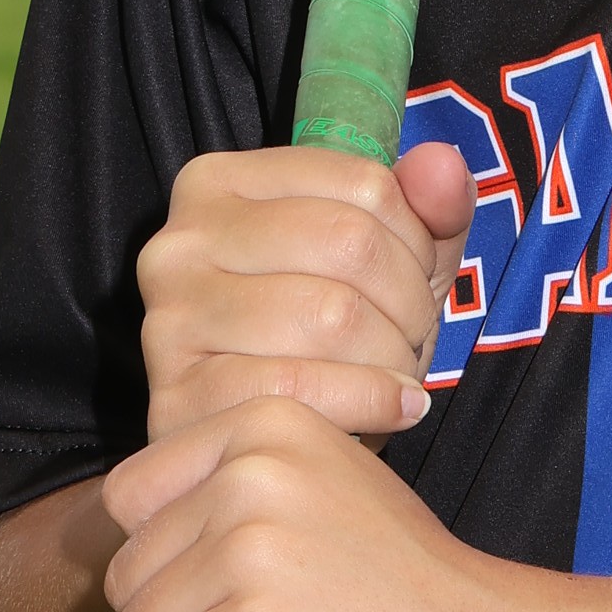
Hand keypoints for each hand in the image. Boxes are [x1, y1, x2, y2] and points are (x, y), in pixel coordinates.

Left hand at [102, 400, 570, 611]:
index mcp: (266, 425)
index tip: (225, 604)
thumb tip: (141, 539)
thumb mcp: (335, 492)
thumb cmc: (418, 598)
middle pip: (128, 580)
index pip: (130, 501)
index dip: (164, 569)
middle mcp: (250, 476)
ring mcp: (248, 556)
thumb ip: (247, 491)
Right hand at [135, 137, 476, 443]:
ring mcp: (169, 319)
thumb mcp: (389, 264)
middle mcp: (179, 240)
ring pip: (332, 315)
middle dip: (411, 302)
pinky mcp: (178, 397)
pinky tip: (395, 410)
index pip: (365, 184)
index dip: (418, 241)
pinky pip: (302, 387)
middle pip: (351, 244)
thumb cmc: (331, 341)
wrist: (268, 446)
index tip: (417, 281)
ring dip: (395, 355)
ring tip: (398, 373)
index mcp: (219, 182)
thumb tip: (442, 165)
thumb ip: (427, 209)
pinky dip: (372, 402)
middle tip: (413, 338)